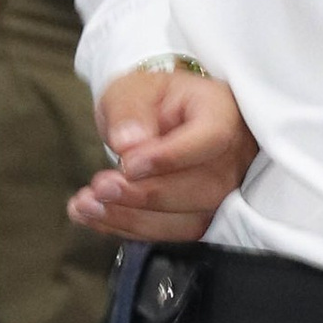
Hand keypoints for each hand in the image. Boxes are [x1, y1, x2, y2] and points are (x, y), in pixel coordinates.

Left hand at [67, 68, 258, 242]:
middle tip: (100, 186)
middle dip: (146, 194)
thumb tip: (128, 144)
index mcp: (223, 113)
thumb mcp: (134, 89)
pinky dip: (130, 229)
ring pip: (190, 219)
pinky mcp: (203, 216)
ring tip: (88, 205)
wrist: (158, 119)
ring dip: (134, 218)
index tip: (128, 164)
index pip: (211, 138)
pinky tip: (95, 216)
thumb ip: (130, 111)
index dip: (172, 157)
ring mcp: (224, 192)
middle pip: (203, 187)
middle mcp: (233, 157)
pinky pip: (173, 233)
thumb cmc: (152, 100)